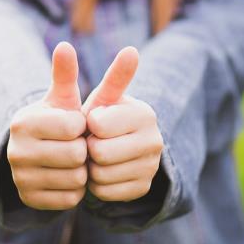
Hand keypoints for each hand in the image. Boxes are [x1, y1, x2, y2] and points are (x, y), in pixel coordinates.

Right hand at [7, 42, 87, 209]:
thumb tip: (65, 45)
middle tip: (76, 144)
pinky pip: (70, 199)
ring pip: (75, 180)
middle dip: (84, 149)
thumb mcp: (63, 97)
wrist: (36, 152)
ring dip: (82, 170)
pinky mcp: (29, 199)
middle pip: (76, 156)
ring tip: (72, 159)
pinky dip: (75, 189)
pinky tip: (67, 176)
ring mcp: (20, 179)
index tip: (75, 124)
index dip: (83, 126)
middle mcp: (16, 151)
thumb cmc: (57, 119)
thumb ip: (66, 73)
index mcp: (24, 122)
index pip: (75, 127)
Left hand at [82, 47, 163, 201]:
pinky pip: (105, 193)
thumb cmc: (105, 116)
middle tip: (93, 140)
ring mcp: (151, 167)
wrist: (116, 146)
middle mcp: (155, 140)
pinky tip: (102, 171)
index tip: (94, 120)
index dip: (88, 123)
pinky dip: (96, 185)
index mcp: (145, 113)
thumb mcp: (105, 96)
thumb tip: (132, 50)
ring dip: (90, 167)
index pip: (97, 124)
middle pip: (99, 152)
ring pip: (101, 175)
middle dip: (87, 147)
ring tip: (96, 155)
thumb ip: (114, 75)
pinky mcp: (143, 189)